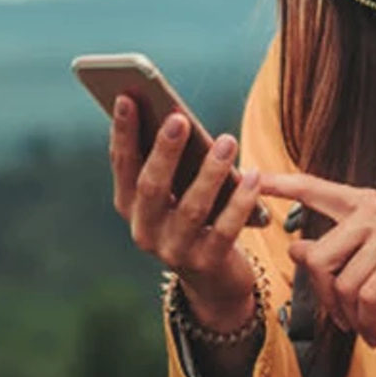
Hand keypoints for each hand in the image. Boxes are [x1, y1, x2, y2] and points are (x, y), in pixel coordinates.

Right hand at [108, 95, 263, 331]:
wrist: (214, 278)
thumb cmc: (194, 217)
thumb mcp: (175, 192)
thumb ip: (171, 162)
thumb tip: (175, 116)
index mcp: (129, 206)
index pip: (122, 164)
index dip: (123, 132)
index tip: (126, 98)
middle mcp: (144, 230)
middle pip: (151, 186)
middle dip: (164, 151)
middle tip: (179, 118)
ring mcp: (173, 250)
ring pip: (191, 208)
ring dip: (209, 172)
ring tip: (227, 140)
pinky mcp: (206, 263)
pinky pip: (225, 230)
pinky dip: (240, 201)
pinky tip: (253, 175)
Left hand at [256, 173, 375, 347]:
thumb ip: (341, 249)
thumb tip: (294, 248)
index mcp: (366, 203)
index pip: (314, 189)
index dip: (281, 185)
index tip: (252, 175)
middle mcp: (374, 210)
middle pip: (316, 258)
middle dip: (322, 300)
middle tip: (341, 322)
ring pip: (340, 284)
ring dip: (348, 318)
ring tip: (365, 330)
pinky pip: (365, 298)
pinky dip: (366, 324)